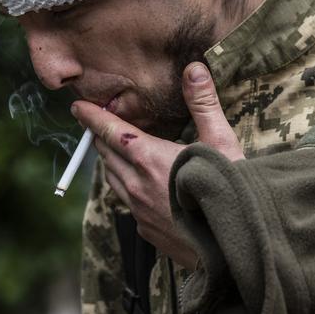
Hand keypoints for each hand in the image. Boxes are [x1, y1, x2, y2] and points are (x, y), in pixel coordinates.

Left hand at [70, 62, 244, 269]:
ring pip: (114, 180)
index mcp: (149, 158)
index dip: (92, 117)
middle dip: (103, 136)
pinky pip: (127, 204)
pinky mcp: (147, 231)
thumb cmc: (232, 189)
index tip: (77, 106)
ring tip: (120, 151)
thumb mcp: (221, 141)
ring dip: (113, 163)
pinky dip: (128, 188)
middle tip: (102, 124)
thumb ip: (203, 103)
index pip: (110, 131)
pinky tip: (144, 187)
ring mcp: (139, 211)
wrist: (237, 245)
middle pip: (107, 155)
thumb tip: (193, 68)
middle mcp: (136, 185)